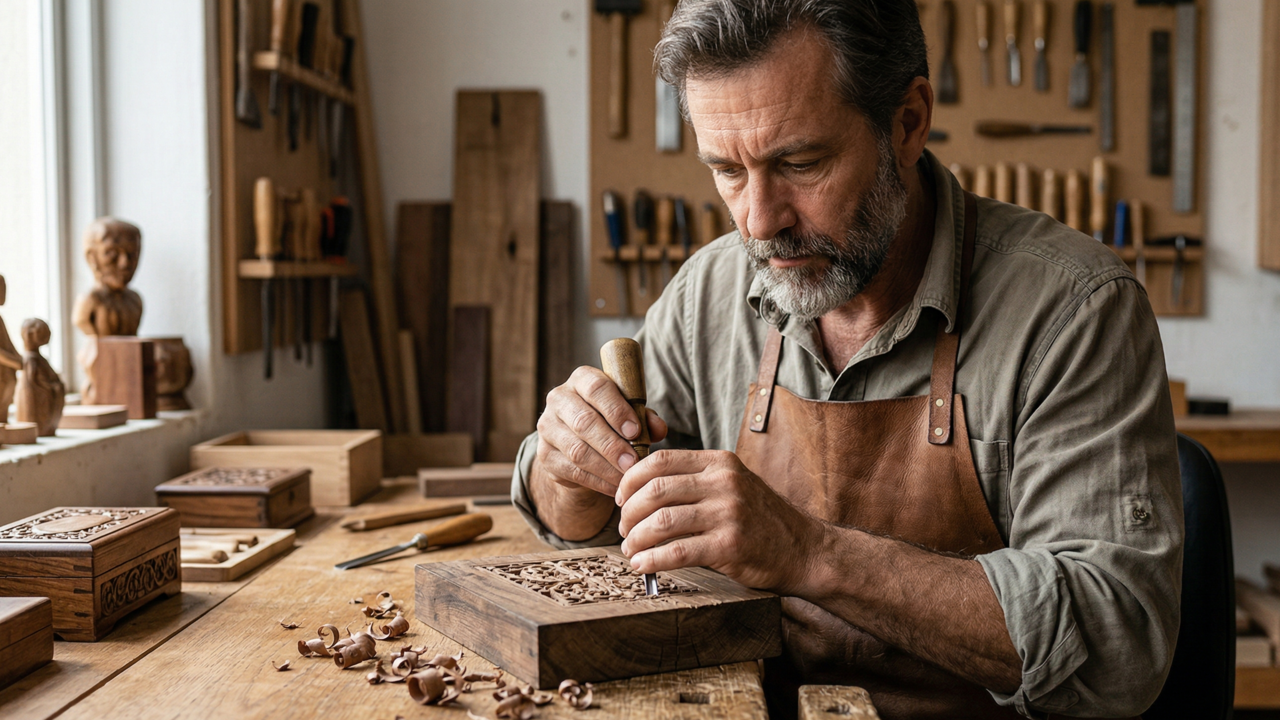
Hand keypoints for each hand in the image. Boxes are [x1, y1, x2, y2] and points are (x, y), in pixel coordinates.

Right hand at [534, 366, 668, 497]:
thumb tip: (659, 429)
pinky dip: (597, 481)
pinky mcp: (545, 455)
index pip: (596, 388)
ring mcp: (548, 427)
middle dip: (612, 445)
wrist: (581, 442)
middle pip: (584, 422)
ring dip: (606, 467)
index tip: (635, 431)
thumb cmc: (611, 420)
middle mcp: (559, 399)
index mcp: (582, 379)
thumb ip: (645, 417)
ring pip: (577, 450)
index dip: (616, 410)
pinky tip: (615, 487)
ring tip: (626, 477)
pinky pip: (572, 471)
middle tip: (633, 462)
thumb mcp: (630, 414)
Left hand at [615, 449, 820, 593]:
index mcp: (720, 462)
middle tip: (623, 530)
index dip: (631, 480)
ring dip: (636, 538)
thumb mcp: (732, 486)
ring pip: (662, 521)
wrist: (804, 549)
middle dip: (629, 513)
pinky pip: (678, 551)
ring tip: (630, 550)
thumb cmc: (760, 521)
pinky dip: (653, 560)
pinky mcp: (730, 544)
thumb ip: (696, 482)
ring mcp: (728, 512)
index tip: (620, 499)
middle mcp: (724, 482)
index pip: (660, 461)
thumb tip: (642, 492)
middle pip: (655, 490)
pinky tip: (642, 565)